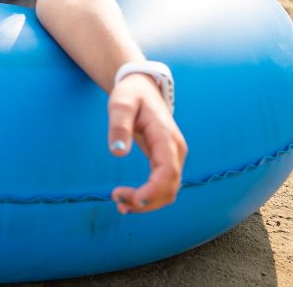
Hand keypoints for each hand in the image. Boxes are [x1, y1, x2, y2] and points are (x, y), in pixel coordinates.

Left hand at [107, 73, 186, 213]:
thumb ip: (119, 125)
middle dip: (146, 201)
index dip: (152, 191)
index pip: (168, 172)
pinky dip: (148, 198)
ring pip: (168, 191)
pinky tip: (129, 202)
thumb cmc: (132, 94)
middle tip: (117, 200)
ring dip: (147, 203)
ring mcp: (173, 157)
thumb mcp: (120, 103)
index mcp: (166, 137)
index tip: (130, 198)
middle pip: (170, 188)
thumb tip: (118, 152)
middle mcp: (175, 150)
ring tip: (120, 204)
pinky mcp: (166, 161)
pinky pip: (163, 186)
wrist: (142, 87)